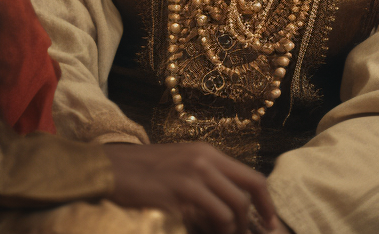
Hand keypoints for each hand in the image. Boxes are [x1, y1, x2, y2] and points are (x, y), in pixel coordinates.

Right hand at [105, 142, 276, 233]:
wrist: (108, 169)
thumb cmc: (141, 171)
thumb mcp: (180, 164)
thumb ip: (206, 178)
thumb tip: (228, 205)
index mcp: (207, 152)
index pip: (252, 176)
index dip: (266, 202)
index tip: (270, 222)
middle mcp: (204, 160)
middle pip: (247, 193)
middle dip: (253, 221)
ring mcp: (192, 175)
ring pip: (232, 209)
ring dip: (233, 230)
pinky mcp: (178, 193)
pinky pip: (212, 216)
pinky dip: (216, 230)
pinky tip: (206, 233)